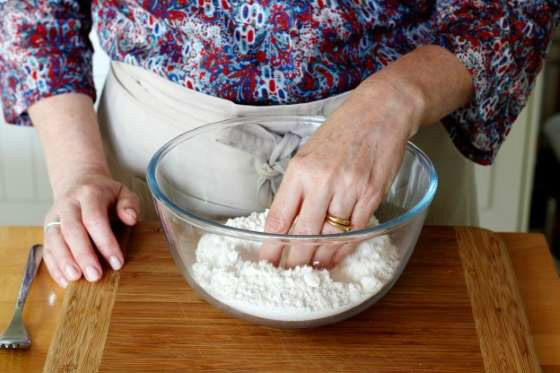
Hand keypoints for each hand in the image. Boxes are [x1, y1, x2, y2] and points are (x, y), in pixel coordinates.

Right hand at [43, 172, 139, 287]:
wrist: (78, 183)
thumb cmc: (106, 194)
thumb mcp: (123, 192)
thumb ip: (129, 204)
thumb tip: (131, 218)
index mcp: (89, 194)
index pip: (95, 218)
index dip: (105, 241)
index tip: (117, 262)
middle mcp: (68, 204)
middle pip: (72, 230)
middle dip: (83, 255)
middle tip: (95, 276)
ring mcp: (54, 216)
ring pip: (54, 239)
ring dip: (64, 261)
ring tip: (75, 278)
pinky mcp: (47, 229)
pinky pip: (47, 248)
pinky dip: (54, 266)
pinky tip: (64, 280)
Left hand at [259, 76, 421, 267]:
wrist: (380, 113)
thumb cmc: (341, 132)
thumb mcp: (308, 154)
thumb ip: (298, 187)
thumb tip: (288, 221)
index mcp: (300, 171)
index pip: (280, 217)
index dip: (271, 245)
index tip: (267, 260)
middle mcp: (323, 182)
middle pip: (304, 234)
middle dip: (294, 260)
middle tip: (288, 274)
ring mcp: (350, 189)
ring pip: (331, 237)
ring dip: (321, 257)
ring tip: (312, 268)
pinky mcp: (373, 195)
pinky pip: (356, 231)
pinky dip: (345, 247)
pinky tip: (336, 255)